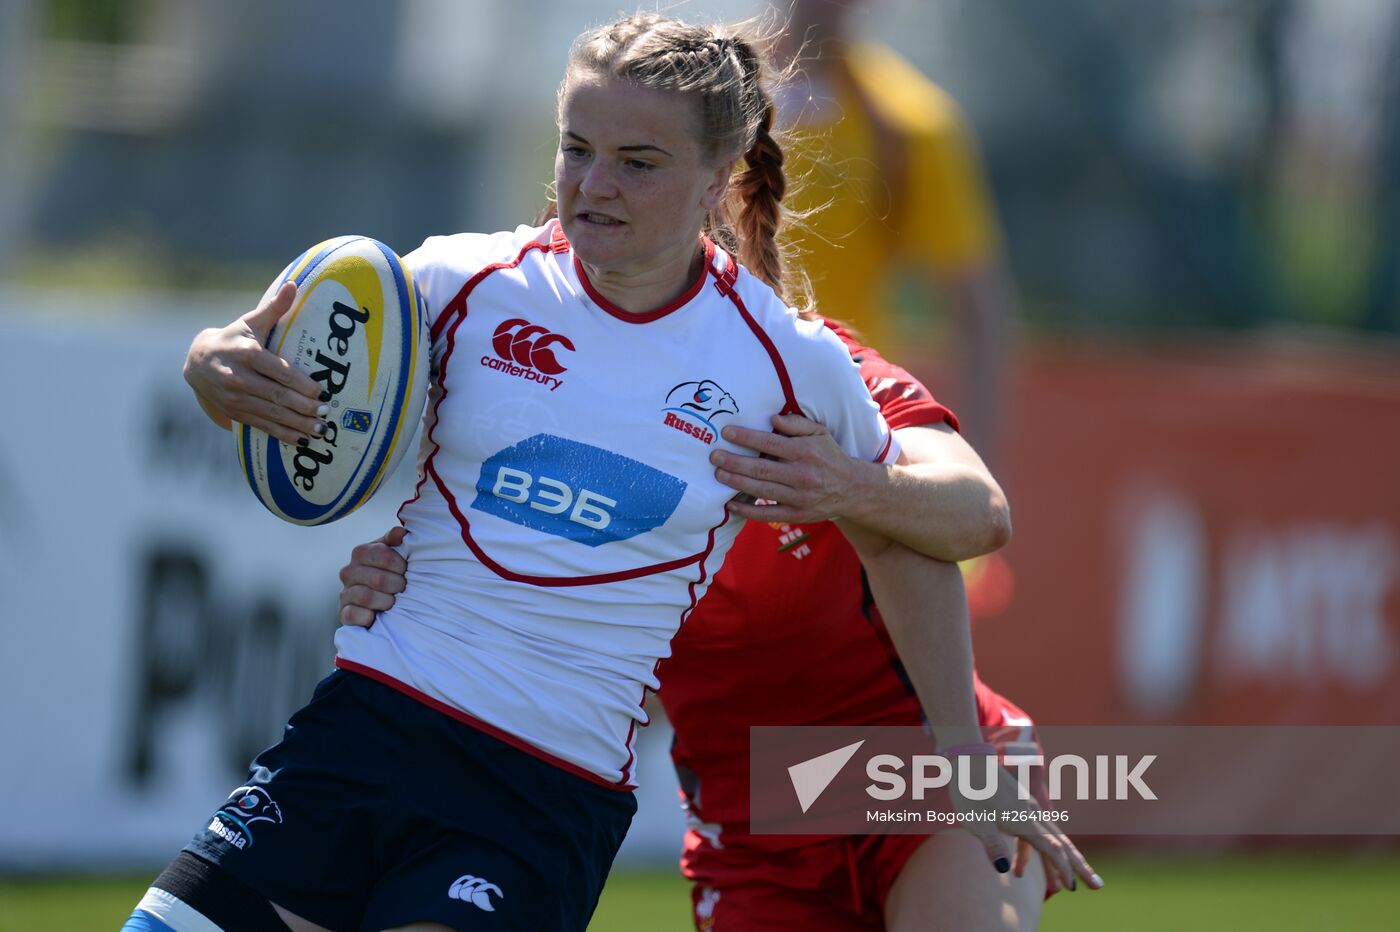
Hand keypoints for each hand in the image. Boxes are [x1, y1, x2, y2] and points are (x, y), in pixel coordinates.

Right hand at [183, 281, 326, 443]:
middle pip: (277, 396)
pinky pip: (262, 426)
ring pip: (271, 414)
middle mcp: (239, 378)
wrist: (196, 362)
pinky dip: (282, 434)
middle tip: (326, 413)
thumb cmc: (232, 339)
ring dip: (298, 424)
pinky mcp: (235, 413)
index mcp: (247, 354)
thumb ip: (274, 308)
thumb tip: (293, 285)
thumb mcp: (250, 322)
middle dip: (303, 407)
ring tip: (321, 430)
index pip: (278, 372)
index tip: (322, 392)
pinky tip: (302, 440)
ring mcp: (235, 398)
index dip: (301, 384)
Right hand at [338, 526, 408, 626]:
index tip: (406, 569)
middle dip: (397, 585)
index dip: (398, 564)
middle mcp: (348, 571)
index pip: (381, 554)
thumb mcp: (395, 553)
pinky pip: (352, 615)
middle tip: (403, 588)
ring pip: (365, 596)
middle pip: (377, 578)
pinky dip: (367, 617)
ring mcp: (344, 593)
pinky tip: (377, 616)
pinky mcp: (343, 614)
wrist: (383, 602)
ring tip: (394, 602)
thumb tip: (400, 533)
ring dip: (386, 601)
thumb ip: (396, 541)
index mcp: (361, 552)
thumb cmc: (392, 573)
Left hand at [711, 414, 873, 522]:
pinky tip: (730, 504)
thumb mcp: (819, 433)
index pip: (771, 443)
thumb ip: (796, 424)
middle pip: (761, 469)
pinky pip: (767, 514)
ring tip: (718, 474)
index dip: (747, 437)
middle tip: (714, 456)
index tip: (727, 432)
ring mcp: (799, 497)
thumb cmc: (829, 456)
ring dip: (736, 483)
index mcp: (806, 452)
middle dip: (734, 462)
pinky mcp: (796, 515)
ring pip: (761, 490)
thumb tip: (772, 419)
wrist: (851, 489)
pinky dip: (747, 511)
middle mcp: (802, 475)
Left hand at [948, 761, 1102, 892]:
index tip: (1071, 888)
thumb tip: (1003, 869)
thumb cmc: (970, 792)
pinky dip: (1037, 852)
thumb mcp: (975, 821)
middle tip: (1098, 886)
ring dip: (1064, 860)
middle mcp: (1032, 815)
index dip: (1063, 869)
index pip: (1051, 848)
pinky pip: (1036, 833)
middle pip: (1063, 844)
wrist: (970, 761)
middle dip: (1080, 866)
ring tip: (1067, 884)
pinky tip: (1020, 870)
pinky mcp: (1020, 807)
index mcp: (1024, 820)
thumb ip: (991, 845)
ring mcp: (1028, 810)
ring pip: (1053, 838)